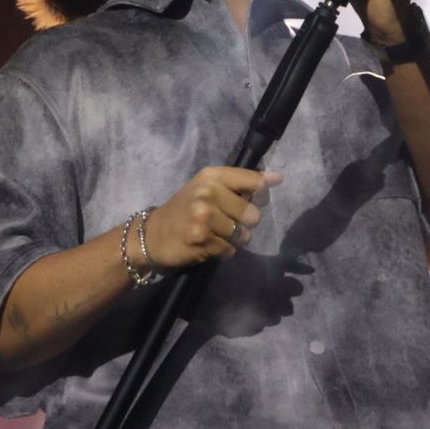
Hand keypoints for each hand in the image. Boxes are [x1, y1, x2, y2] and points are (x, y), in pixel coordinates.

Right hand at [143, 166, 281, 269]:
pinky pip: (231, 250)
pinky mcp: (203, 240)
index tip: (273, 185)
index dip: (264, 188)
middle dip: (244, 223)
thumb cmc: (184, 209)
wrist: (151, 236)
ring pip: (243, 235)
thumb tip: (278, 178)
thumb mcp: (205, 187)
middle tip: (225, 222)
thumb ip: (239, 183)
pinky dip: (222, 251)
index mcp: (211, 176)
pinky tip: (207, 245)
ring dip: (234, 240)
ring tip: (215, 235)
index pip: (252, 180)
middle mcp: (207, 193)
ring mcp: (204, 217)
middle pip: (253, 214)